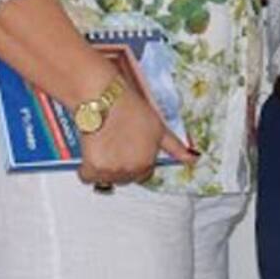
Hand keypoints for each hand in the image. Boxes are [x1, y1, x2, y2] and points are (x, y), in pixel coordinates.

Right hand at [77, 82, 196, 189]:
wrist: (104, 99)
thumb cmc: (131, 109)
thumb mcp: (159, 128)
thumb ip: (175, 147)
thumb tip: (193, 159)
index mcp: (147, 164)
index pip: (142, 175)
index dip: (135, 161)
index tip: (128, 150)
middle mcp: (131, 171)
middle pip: (123, 179)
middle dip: (119, 166)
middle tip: (114, 145)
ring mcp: (111, 171)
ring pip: (105, 179)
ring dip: (103, 168)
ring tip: (103, 146)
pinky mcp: (93, 167)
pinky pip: (87, 177)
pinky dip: (86, 168)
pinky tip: (91, 151)